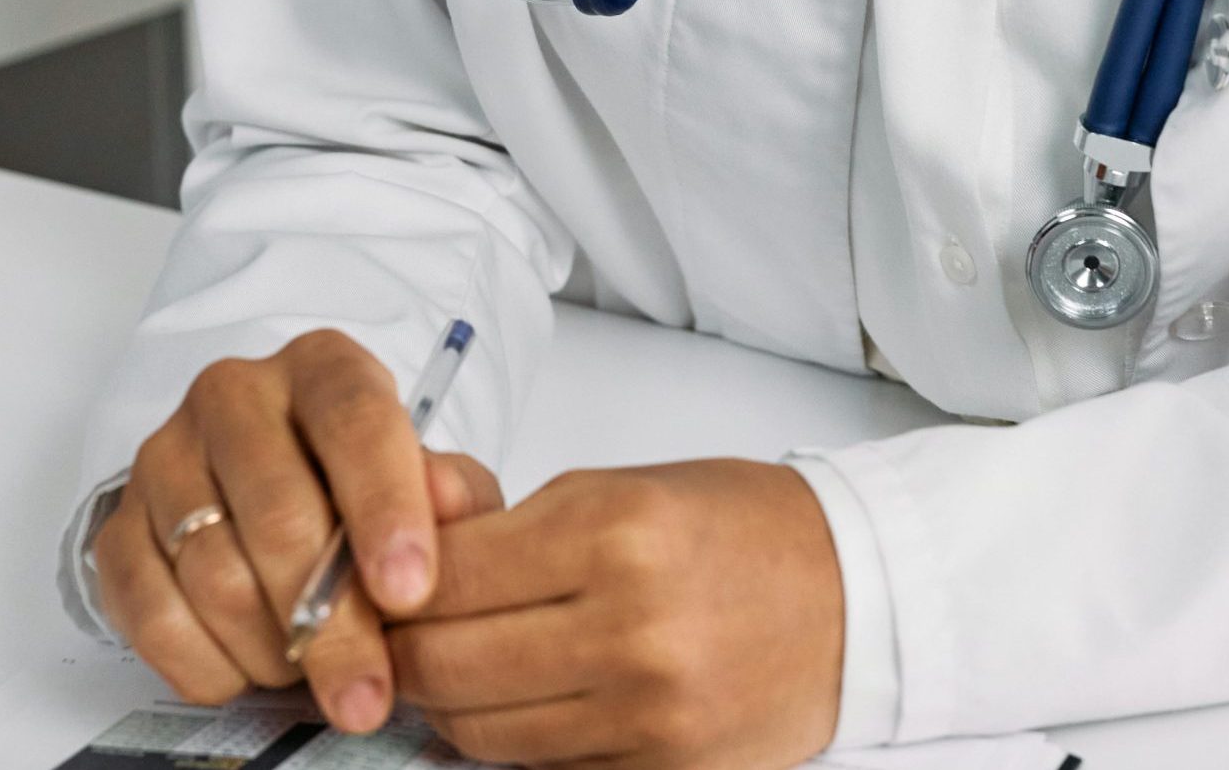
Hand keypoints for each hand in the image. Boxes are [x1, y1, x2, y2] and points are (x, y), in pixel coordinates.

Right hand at [93, 331, 502, 733]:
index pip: (354, 419)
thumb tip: (449, 501)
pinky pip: (149, 612)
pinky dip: (206, 662)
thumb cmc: (364, 491)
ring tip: (310, 667)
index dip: (384, 507)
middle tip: (367, 695)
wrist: (277, 499)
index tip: (410, 593)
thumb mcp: (430, 484)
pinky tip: (247, 667)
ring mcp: (168, 455)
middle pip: (279, 512)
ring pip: (215, 573)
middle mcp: (235, 394)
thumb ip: (453, 494)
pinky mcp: (119, 523)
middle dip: (332, 622)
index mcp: (321, 366)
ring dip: (271, 647)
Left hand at [389, 459, 842, 768]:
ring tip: (454, 666)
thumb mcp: (614, 485)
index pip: (447, 577)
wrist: (847, 592)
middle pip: (448, 667)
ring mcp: (650, 715)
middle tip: (397, 633)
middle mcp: (630, 628)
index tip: (380, 579)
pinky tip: (520, 702)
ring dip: (449, 704)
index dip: (392, 583)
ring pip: (483, 733)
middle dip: (402, 653)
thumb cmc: (726, 524)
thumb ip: (505, 518)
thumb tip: (405, 526)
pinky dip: (513, 742)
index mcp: (613, 532)